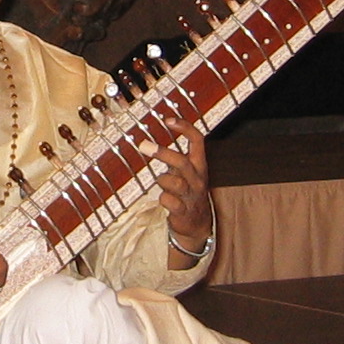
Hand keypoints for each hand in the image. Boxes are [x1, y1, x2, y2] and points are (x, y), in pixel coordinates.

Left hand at [147, 112, 212, 262]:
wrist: (197, 224)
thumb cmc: (188, 192)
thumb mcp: (188, 172)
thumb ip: (177, 158)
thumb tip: (154, 141)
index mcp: (199, 165)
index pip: (198, 141)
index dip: (185, 128)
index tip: (168, 120)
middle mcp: (197, 178)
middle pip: (182, 162)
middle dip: (163, 153)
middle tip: (144, 145)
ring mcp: (191, 195)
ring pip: (175, 182)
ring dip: (162, 180)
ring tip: (161, 182)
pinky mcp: (183, 211)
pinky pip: (169, 201)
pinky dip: (163, 199)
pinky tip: (164, 200)